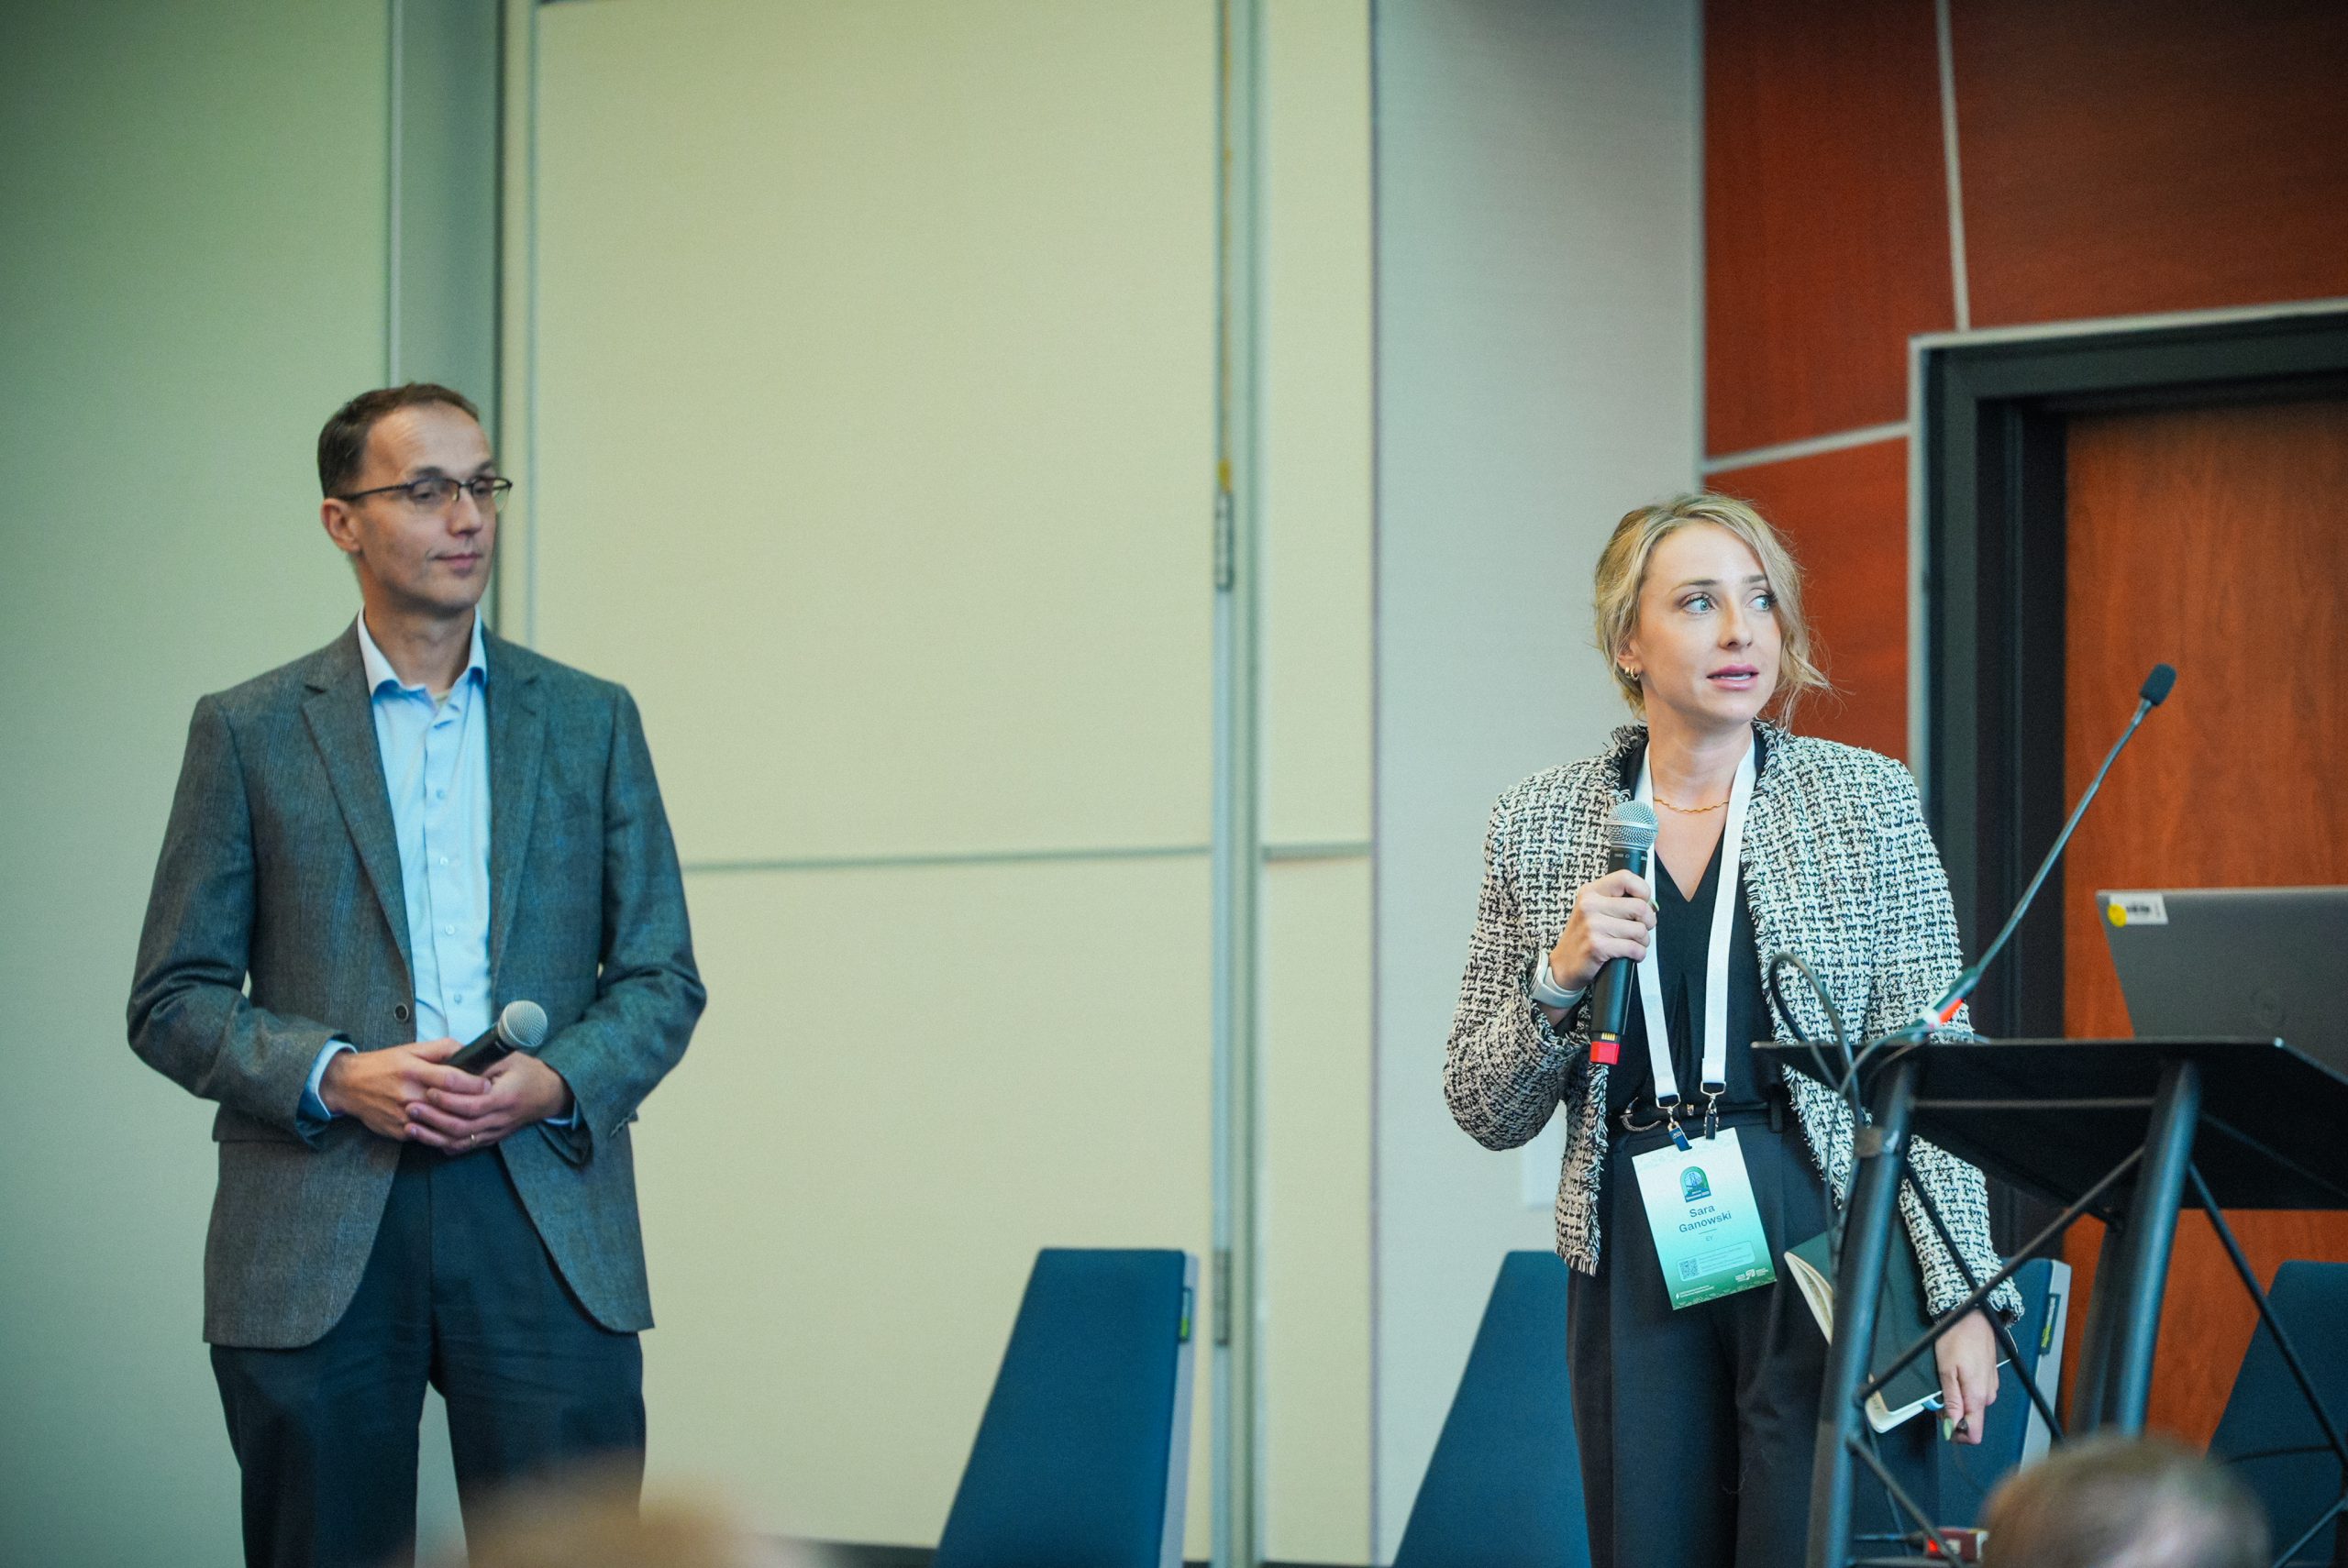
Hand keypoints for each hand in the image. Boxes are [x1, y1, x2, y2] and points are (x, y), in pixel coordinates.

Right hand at [319, 1039, 488, 1142]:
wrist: (348, 1085)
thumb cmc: (384, 1064)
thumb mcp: (411, 1049)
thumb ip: (442, 1048)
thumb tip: (469, 1050)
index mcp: (413, 1071)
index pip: (451, 1080)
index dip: (474, 1084)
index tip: (487, 1085)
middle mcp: (408, 1095)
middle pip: (449, 1104)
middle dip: (471, 1103)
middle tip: (486, 1101)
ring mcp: (403, 1116)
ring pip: (441, 1124)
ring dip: (458, 1120)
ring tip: (473, 1114)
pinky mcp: (399, 1132)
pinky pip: (428, 1134)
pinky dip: (440, 1130)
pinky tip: (450, 1124)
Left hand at [404, 1051, 575, 1152]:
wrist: (547, 1094)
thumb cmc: (526, 1072)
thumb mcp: (508, 1059)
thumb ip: (483, 1063)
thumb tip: (453, 1062)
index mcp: (506, 1097)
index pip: (474, 1105)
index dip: (450, 1100)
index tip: (429, 1090)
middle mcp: (500, 1119)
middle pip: (463, 1127)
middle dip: (434, 1119)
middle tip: (411, 1108)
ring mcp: (495, 1132)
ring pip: (461, 1141)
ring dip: (433, 1136)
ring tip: (410, 1126)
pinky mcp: (490, 1139)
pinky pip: (465, 1147)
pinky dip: (444, 1144)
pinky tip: (426, 1138)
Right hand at [1547, 869, 1656, 995]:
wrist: (1563, 966)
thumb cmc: (1583, 939)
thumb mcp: (1593, 911)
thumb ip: (1616, 902)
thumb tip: (1650, 905)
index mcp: (1590, 892)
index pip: (1625, 878)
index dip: (1643, 891)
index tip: (1643, 903)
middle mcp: (1589, 905)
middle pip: (1640, 907)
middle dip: (1648, 922)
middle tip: (1640, 930)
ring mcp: (1592, 925)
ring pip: (1640, 930)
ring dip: (1643, 941)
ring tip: (1631, 944)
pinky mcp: (1597, 946)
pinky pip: (1634, 948)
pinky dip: (1638, 954)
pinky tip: (1630, 955)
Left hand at [1935, 1309, 1999, 1443]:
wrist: (1972, 1317)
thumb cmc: (1957, 1339)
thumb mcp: (1946, 1370)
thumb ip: (1952, 1400)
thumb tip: (1953, 1425)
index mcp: (1977, 1397)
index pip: (1974, 1434)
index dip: (1957, 1434)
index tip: (1943, 1423)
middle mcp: (1988, 1395)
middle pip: (1971, 1420)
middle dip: (1953, 1414)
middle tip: (1938, 1396)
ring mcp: (1990, 1386)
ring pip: (1973, 1406)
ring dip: (1958, 1401)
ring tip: (1946, 1381)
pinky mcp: (1990, 1378)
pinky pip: (1977, 1394)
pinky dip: (1965, 1391)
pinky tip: (1957, 1375)